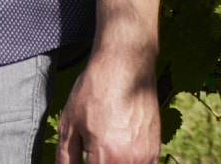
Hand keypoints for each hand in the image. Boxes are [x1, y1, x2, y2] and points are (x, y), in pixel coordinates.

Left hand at [56, 41, 159, 163]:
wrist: (125, 67)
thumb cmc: (95, 91)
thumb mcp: (70, 123)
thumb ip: (66, 156)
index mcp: (106, 156)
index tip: (81, 157)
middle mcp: (130, 161)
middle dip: (97, 162)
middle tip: (89, 153)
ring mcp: (146, 158)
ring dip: (111, 163)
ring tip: (103, 145)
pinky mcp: (154, 151)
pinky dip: (126, 163)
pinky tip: (115, 150)